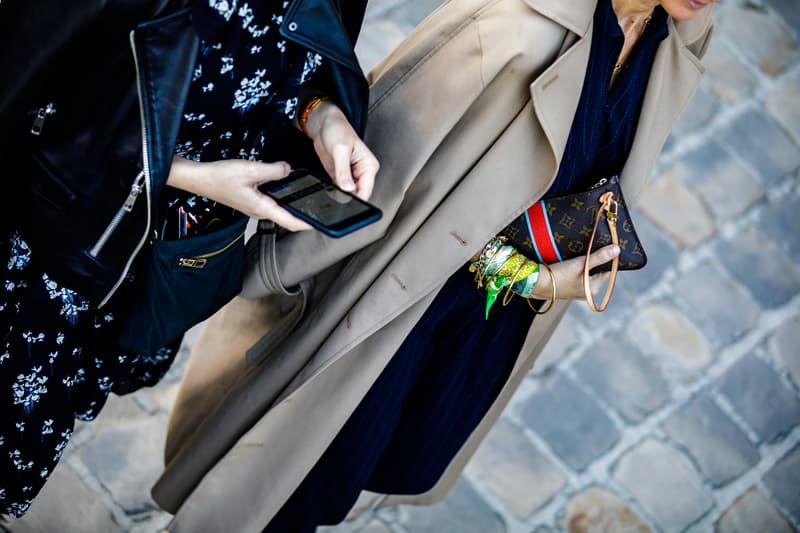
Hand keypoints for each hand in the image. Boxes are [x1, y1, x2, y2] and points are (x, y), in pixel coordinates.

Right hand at [166, 156, 311, 231]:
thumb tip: (288, 170)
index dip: (308, 225)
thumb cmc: (219, 177)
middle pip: (288, 219)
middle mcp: (260, 211)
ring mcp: (255, 207)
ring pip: (280, 210)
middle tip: (322, 210)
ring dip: (294, 207)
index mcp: (262, 208)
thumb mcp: (250, 169)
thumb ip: (273, 171)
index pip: (291, 222)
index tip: (323, 224)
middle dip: (305, 216)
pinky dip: (282, 199)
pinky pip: (272, 202)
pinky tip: (286, 188)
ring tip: (309, 200)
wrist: (199, 178)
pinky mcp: (251, 200)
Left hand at [304, 100, 378, 199]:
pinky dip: (332, 190)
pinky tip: (326, 185)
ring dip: (338, 194)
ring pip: (347, 195)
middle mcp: (362, 173)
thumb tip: (348, 189)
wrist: (324, 124)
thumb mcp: (340, 149)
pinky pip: (338, 190)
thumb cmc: (337, 130)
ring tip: (330, 185)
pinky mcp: (340, 177)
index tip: (344, 200)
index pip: (366, 191)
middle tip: (334, 191)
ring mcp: (351, 176)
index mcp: (368, 166)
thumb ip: (343, 171)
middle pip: (358, 195)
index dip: (356, 198)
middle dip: (346, 197)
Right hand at [531, 244, 619, 300]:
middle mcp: (586, 292)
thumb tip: (617, 249)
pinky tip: (572, 259)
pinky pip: (577, 275)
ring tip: (583, 250)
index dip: (608, 258)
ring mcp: (576, 291)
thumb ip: (599, 257)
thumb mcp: (581, 264)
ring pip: (586, 273)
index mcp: (593, 289)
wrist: (535, 283)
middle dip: (596, 259)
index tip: (607, 245)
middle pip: (597, 272)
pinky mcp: (566, 287)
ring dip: (586, 262)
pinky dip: (577, 267)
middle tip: (594, 245)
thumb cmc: (559, 275)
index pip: (608, 271)